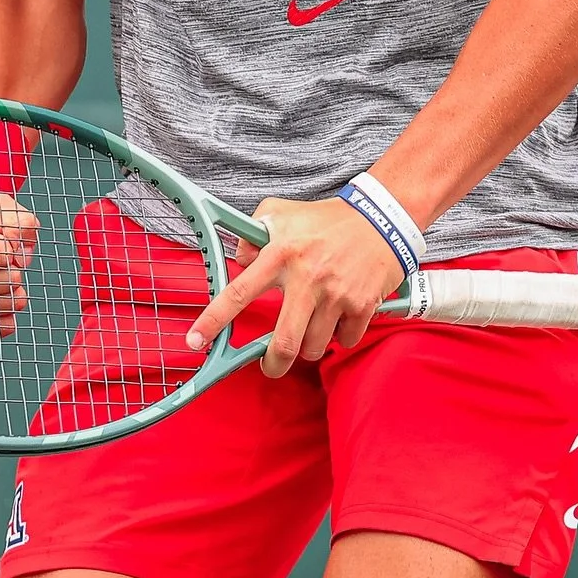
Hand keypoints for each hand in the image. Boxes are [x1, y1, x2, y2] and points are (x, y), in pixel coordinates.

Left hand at [186, 196, 405, 377]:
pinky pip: (345, 340)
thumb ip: (251, 233)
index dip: (213, 320)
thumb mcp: (280, 213)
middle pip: (283, 344)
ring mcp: (335, 294)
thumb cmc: (326, 219)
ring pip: (314, 347)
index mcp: (280, 254)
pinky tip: (340, 317)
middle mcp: (306, 278)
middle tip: (270, 364)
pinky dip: (341, 336)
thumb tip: (238, 260)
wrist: (381, 217)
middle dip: (273, 364)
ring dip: (310, 345)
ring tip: (313, 325)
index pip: (239, 293)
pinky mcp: (362, 305)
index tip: (196, 341)